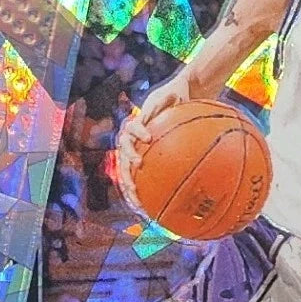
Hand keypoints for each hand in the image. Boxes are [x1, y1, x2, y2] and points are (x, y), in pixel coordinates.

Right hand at [116, 79, 184, 208]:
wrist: (177, 100)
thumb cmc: (176, 96)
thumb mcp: (172, 94)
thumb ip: (168, 98)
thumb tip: (173, 96)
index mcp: (137, 122)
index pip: (131, 128)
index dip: (137, 132)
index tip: (148, 138)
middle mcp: (132, 138)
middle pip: (123, 153)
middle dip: (128, 165)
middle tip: (138, 172)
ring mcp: (135, 151)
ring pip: (126, 170)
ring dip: (129, 185)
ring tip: (136, 201)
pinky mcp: (141, 162)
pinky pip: (137, 179)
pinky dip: (139, 193)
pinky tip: (147, 208)